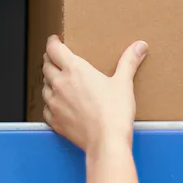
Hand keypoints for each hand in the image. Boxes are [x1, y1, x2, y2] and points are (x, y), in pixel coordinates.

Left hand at [42, 36, 147, 158]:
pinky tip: (58, 104)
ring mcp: (54, 103)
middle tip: (56, 59)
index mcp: (75, 70)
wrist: (106, 142)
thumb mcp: (123, 83)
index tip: (55, 40)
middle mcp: (60, 84)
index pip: (54, 49)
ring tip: (57, 81)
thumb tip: (139, 46)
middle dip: (50, 60)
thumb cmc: (114, 113)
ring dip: (49, 81)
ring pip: (44, 86)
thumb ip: (129, 62)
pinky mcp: (54, 121)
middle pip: (46, 66)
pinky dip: (50, 103)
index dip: (52, 42)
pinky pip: (46, 108)